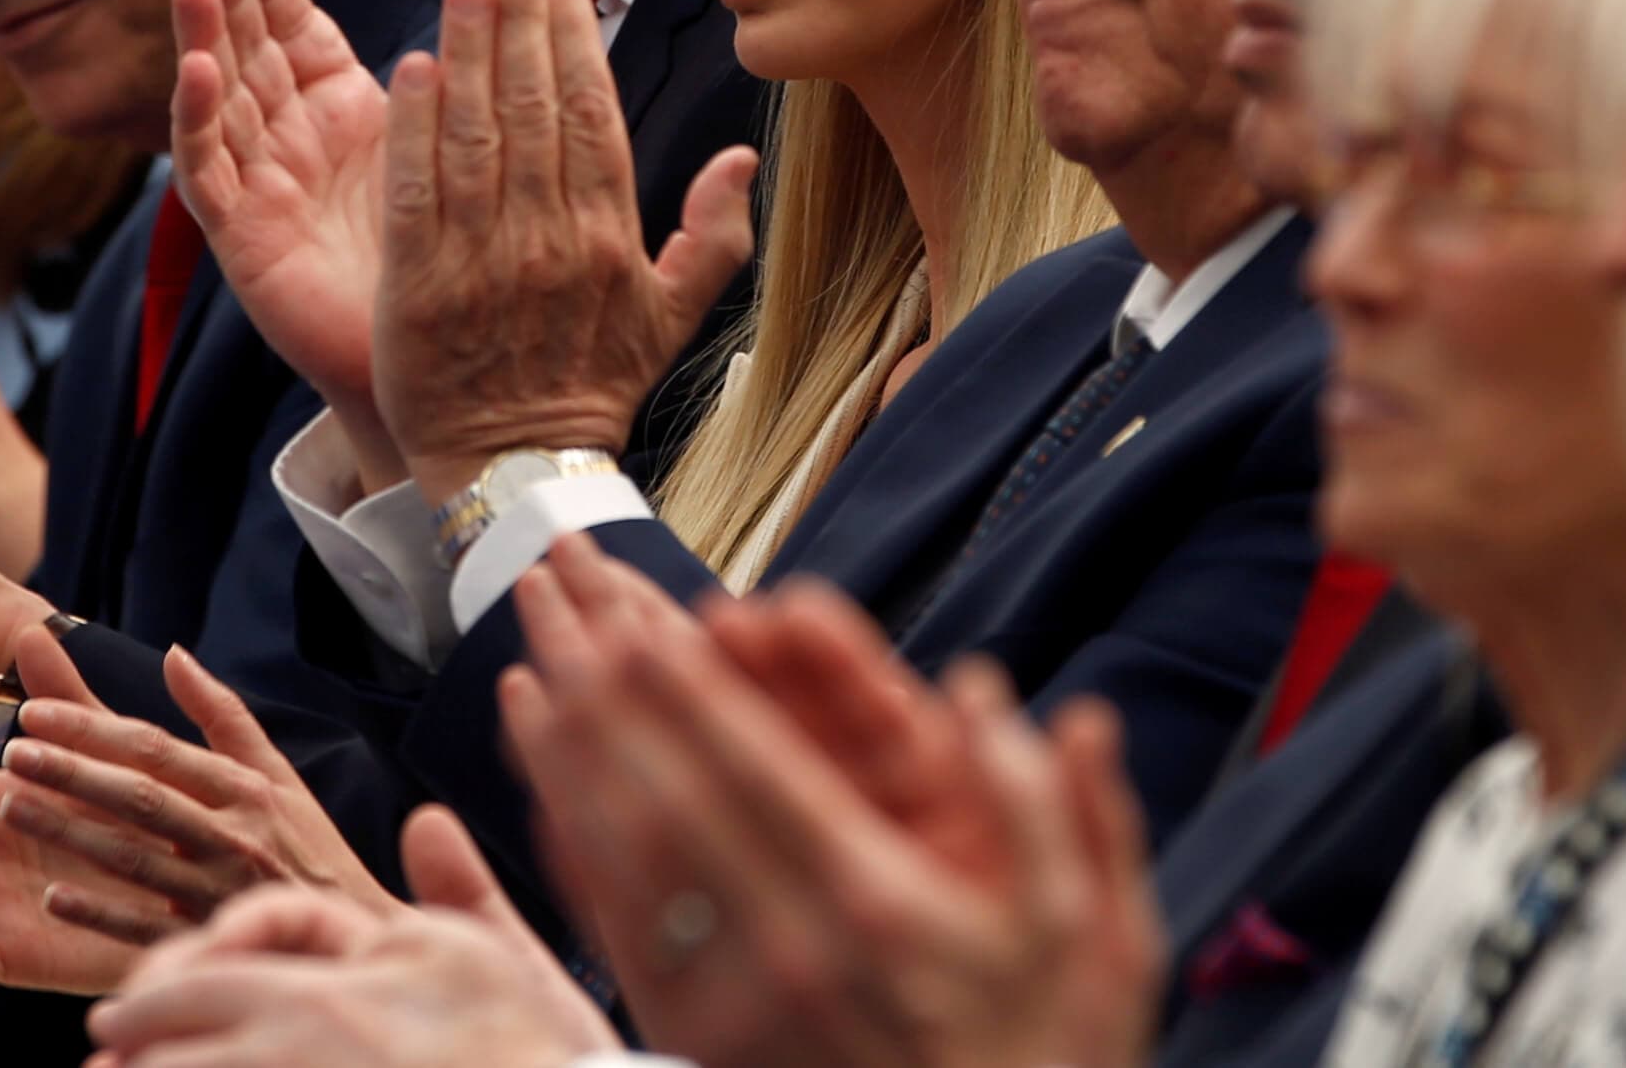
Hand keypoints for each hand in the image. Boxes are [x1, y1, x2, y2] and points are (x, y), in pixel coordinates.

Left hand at [2, 634, 400, 934]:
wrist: (353, 936)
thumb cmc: (308, 848)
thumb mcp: (280, 773)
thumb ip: (223, 714)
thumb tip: (173, 654)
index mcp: (247, 788)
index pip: (157, 749)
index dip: (93, 728)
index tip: (35, 712)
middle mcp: (234, 834)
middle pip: (140, 797)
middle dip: (71, 771)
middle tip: (12, 753)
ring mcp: (218, 892)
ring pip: (134, 858)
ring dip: (70, 833)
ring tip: (13, 806)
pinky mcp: (208, 943)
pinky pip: (146, 928)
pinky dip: (100, 913)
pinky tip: (53, 896)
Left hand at [90, 807, 615, 1067]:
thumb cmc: (544, 1052)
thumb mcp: (503, 959)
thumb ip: (457, 887)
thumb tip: (425, 822)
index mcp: (367, 963)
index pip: (253, 930)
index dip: (190, 955)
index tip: (148, 984)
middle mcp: (322, 1021)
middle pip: (191, 1002)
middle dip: (138, 1017)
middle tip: (108, 1035)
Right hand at [171, 0, 403, 479]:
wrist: (439, 361)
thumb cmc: (445, 254)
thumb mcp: (444, 146)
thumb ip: (449, 80)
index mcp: (338, 114)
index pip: (294, 32)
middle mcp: (289, 142)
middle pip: (246, 52)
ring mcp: (259, 187)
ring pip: (218, 100)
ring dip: (201, 39)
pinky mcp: (242, 239)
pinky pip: (210, 174)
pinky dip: (199, 122)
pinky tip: (199, 74)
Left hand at [377, 0, 755, 506]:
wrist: (521, 473)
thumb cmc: (593, 388)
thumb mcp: (673, 319)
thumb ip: (714, 236)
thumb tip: (742, 160)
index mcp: (608, 238)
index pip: (592, 115)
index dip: (575, 41)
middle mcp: (548, 241)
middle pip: (534, 108)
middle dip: (521, 19)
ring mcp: (483, 263)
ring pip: (476, 137)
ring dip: (468, 53)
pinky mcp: (420, 289)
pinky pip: (418, 193)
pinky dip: (416, 130)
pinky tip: (413, 70)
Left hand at [495, 541, 1163, 1067]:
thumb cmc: (1046, 1059)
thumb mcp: (1097, 943)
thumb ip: (1058, 813)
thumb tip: (1009, 698)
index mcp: (875, 903)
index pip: (758, 771)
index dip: (692, 690)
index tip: (641, 614)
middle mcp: (785, 947)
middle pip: (666, 792)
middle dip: (606, 690)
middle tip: (558, 604)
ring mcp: (728, 1003)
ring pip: (621, 854)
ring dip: (570, 754)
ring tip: (528, 666)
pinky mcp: (693, 1042)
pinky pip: (613, 928)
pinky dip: (569, 847)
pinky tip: (542, 789)